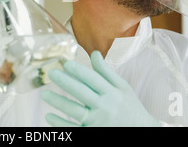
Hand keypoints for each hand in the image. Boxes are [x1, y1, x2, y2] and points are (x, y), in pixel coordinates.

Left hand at [41, 51, 159, 126]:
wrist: (142, 133)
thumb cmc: (130, 107)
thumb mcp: (123, 88)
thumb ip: (106, 72)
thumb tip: (94, 53)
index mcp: (112, 93)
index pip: (93, 80)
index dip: (80, 71)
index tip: (66, 63)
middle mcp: (105, 107)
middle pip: (83, 93)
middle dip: (66, 82)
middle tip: (51, 73)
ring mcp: (99, 122)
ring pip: (76, 111)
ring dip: (59, 103)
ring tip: (45, 94)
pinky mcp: (93, 133)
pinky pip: (75, 129)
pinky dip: (61, 124)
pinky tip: (49, 116)